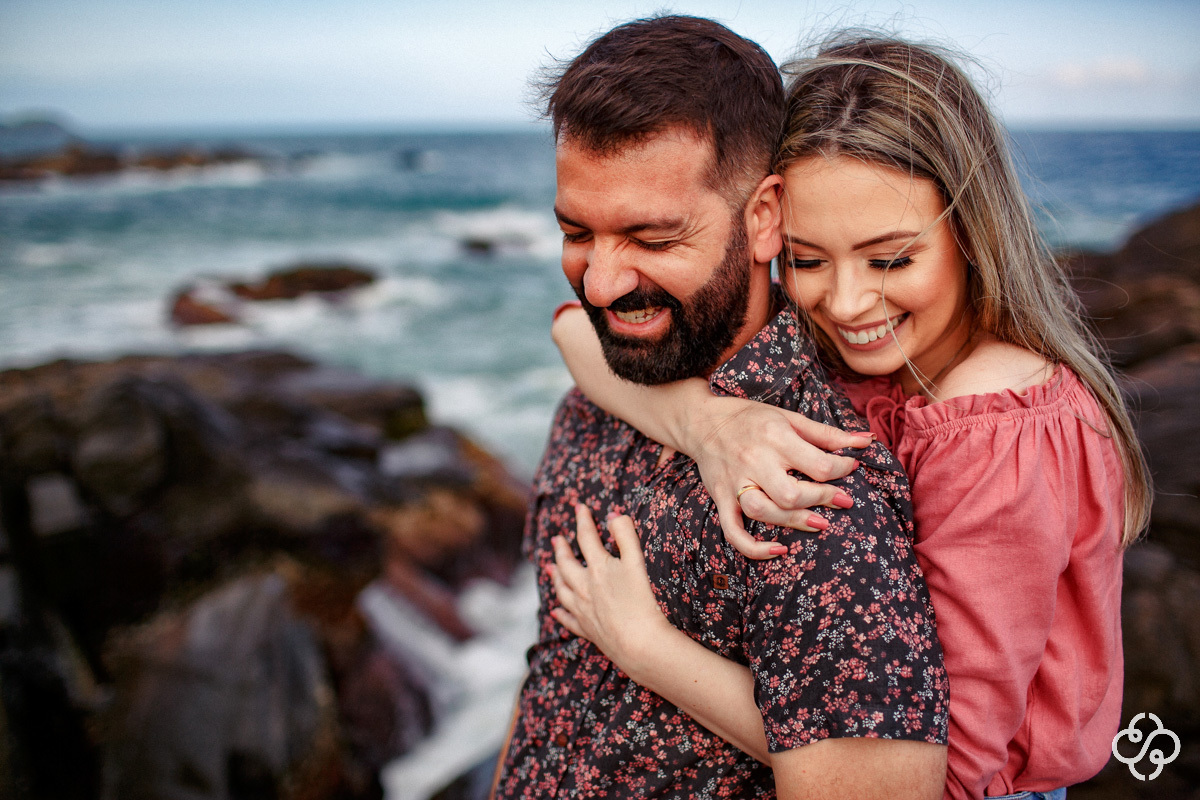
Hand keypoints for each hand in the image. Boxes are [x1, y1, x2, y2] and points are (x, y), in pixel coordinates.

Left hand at [550, 506, 672, 676]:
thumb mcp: (637, 562)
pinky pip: (568, 620)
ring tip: (550, 568)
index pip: (587, 538)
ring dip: (555, 578)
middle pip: (567, 564)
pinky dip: (561, 614)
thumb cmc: (641, 601)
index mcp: (598, 568)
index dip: (583, 520)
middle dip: (561, 549)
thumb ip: (626, 535)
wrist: (638, 643)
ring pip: (562, 590)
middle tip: (557, 539)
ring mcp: (583, 610)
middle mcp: (584, 588)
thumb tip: (613, 515)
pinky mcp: (588, 630)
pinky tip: (556, 611)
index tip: (580, 507)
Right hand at [687, 398, 870, 559]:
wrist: (702, 421)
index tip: (849, 468)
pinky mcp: (720, 499)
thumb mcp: (789, 418)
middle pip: (791, 493)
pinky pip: (733, 531)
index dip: (842, 469)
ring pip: (764, 512)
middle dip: (822, 499)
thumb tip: (866, 441)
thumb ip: (827, 434)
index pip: (818, 464)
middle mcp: (754, 461)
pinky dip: (754, 548)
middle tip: (842, 500)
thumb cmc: (750, 418)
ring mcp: (734, 483)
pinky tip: (779, 550)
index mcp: (774, 437)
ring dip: (794, 522)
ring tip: (819, 524)